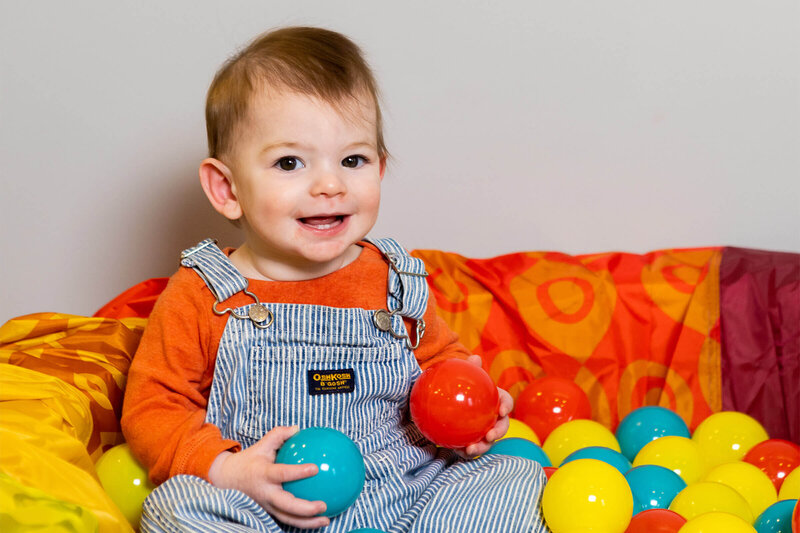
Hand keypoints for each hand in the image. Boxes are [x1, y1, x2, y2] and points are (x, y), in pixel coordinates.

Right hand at [208, 426, 329, 528]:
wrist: (226, 479)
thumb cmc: (249, 460)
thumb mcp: (261, 445)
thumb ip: (279, 435)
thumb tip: (298, 429)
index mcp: (263, 474)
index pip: (282, 474)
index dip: (298, 472)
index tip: (315, 468)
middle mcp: (265, 493)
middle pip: (286, 506)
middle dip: (305, 508)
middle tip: (323, 505)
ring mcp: (266, 506)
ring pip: (287, 518)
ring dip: (307, 523)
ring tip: (326, 520)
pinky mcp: (269, 512)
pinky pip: (286, 519)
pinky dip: (302, 522)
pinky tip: (319, 519)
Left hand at [455, 355, 512, 458]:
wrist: (448, 400)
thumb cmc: (462, 387)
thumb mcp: (464, 376)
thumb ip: (469, 368)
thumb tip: (475, 357)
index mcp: (494, 401)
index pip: (505, 402)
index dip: (506, 406)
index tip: (501, 411)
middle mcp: (492, 418)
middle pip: (501, 426)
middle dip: (498, 433)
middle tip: (489, 435)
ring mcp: (483, 431)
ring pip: (487, 442)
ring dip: (482, 447)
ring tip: (472, 449)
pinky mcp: (472, 441)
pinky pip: (471, 448)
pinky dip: (466, 451)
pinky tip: (457, 450)